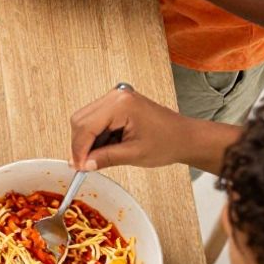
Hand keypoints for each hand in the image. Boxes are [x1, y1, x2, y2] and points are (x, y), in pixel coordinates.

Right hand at [69, 87, 189, 170]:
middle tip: (84, 164)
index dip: (78, 149)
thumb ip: (105, 158)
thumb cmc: (169, 142)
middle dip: (80, 144)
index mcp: (121, 104)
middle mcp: (115, 96)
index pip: (86, 126)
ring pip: (85, 119)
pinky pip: (95, 119)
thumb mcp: (134, 154)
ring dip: (87, 140)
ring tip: (99, 157)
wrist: (186, 137)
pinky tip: (106, 148)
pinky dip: (96, 136)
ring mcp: (115, 98)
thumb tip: (83, 164)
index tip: (78, 166)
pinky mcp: (116, 104)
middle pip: (81, 120)